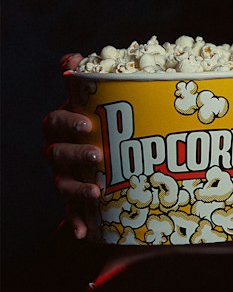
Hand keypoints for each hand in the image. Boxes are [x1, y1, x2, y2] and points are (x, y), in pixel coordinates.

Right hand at [42, 53, 101, 239]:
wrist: (117, 155)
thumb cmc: (108, 121)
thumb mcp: (104, 100)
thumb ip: (89, 77)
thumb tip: (68, 58)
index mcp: (65, 127)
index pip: (55, 122)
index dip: (68, 122)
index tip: (88, 123)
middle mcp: (60, 151)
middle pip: (57, 154)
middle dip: (75, 153)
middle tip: (97, 154)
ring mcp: (66, 176)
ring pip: (63, 183)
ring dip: (76, 188)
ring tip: (95, 191)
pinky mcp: (76, 200)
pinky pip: (71, 214)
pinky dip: (75, 223)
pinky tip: (82, 233)